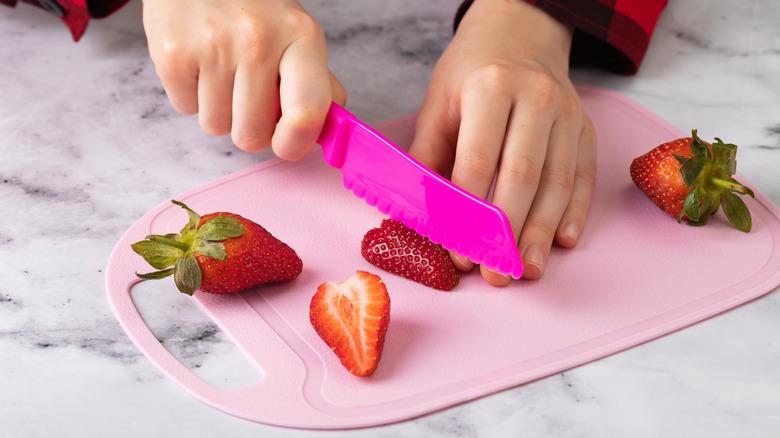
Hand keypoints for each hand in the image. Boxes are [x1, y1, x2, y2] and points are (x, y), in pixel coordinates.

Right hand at [141, 0, 345, 159]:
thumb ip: (317, 82)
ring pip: (217, 126)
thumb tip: (329, 130)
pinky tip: (200, 63)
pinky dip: (191, 94)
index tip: (288, 144)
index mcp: (301, 36)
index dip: (296, 144)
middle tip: (250, 97)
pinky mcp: (173, 52)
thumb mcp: (297, 33)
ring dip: (220, 110)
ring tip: (223, 72)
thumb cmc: (254, 6)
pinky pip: (186, 108)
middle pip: (253, 134)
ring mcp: (212, 46)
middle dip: (252, 128)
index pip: (307, 111)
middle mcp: (258, 40)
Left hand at [409, 0, 596, 284]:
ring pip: (558, 182)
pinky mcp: (585, 129)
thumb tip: (414, 213)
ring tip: (527, 270)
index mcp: (491, 88)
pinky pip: (584, 176)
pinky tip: (562, 242)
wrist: (520, 34)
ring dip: (541, 232)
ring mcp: (567, 114)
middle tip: (495, 273)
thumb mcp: (439, 103)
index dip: (468, 212)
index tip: (459, 251)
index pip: (478, 161)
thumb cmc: (472, 73)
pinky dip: (574, 212)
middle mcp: (536, 98)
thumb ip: (428, 157)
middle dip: (507, 232)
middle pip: (523, 176)